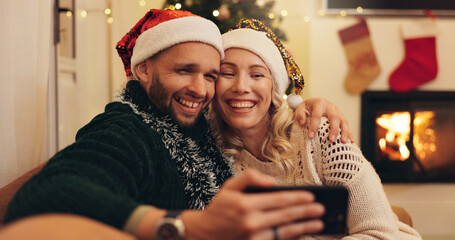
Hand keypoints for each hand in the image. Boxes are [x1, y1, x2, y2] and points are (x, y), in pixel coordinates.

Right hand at [181, 169, 324, 239]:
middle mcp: (251, 223)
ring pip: (285, 232)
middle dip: (306, 212)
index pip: (279, 200)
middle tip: (321, 209)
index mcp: (245, 205)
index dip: (297, 198)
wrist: (203, 234)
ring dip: (304, 228)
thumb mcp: (229, 186)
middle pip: (285, 216)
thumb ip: (250, 178)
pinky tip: (301, 234)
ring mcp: (253, 238)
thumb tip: (273, 182)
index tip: (311, 197)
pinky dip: (291, 239)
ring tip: (318, 224)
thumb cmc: (218, 209)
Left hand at [295, 98, 353, 142]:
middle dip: (334, 129)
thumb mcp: (301, 108)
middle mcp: (330, 107)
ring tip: (343, 142)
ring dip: (344, 132)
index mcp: (319, 103)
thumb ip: (300, 115)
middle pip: (334, 117)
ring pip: (343, 121)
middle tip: (331, 140)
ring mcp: (338, 111)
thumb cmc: (307, 108)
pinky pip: (347, 125)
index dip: (314, 126)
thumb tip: (302, 123)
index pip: (317, 115)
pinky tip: (351, 141)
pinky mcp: (342, 117)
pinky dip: (350, 133)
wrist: (316, 102)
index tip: (311, 136)